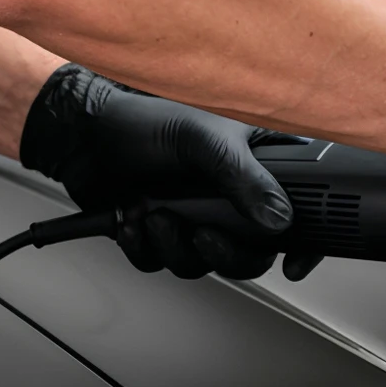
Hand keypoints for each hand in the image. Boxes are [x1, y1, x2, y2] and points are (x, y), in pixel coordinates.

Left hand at [18, 64, 291, 277]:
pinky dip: (145, 248)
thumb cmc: (144, 122)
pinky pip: (163, 264)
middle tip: (202, 235)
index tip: (294, 264)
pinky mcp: (162, 235)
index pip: (298, 212)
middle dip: (223, 254)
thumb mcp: (204, 141)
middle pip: (251, 254)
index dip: (302, 244)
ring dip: (175, 247)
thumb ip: (245, 179)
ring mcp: (196, 219)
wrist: (83, 137)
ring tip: (154, 214)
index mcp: (256, 168)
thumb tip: (278, 219)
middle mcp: (230, 199)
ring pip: (204, 264)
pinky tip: (133, 220)